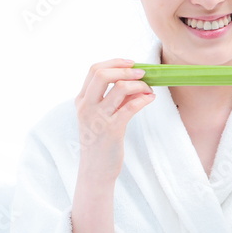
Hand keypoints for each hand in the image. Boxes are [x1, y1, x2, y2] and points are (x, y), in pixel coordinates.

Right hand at [75, 58, 154, 181]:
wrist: (95, 169)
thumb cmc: (101, 142)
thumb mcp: (101, 116)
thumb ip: (114, 99)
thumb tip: (136, 82)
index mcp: (82, 100)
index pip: (94, 70)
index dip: (115, 62)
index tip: (131, 64)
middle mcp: (86, 106)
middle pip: (102, 74)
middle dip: (126, 69)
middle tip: (142, 73)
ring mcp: (98, 117)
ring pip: (120, 88)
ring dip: (139, 85)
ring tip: (149, 89)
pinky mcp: (112, 129)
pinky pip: (131, 106)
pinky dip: (144, 99)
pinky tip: (150, 99)